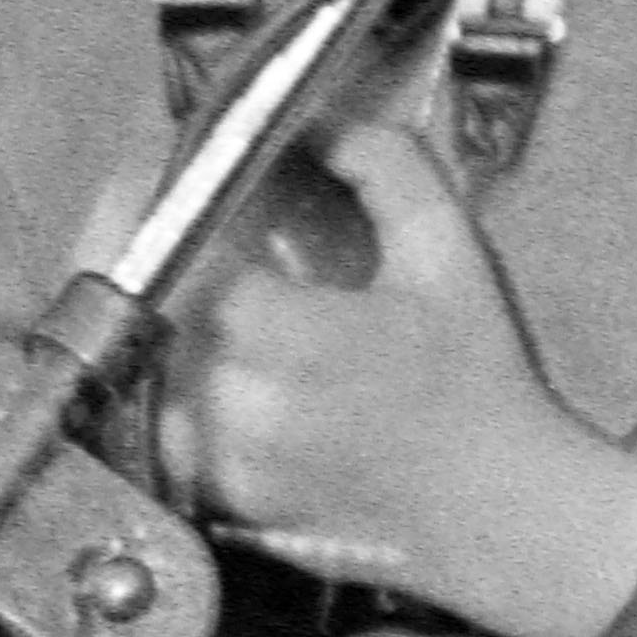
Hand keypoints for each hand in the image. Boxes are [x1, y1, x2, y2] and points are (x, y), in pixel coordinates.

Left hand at [157, 122, 636, 636]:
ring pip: (139, 372)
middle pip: (137, 309)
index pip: (169, 247)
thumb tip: (317, 121)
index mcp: (283, 333)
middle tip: (143, 214)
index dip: (149, 197)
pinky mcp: (224, 504)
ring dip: (145, 323)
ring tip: (163, 284)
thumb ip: (383, 167)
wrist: (504, 515)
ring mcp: (222, 463)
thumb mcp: (447, 253)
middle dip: (131, 250)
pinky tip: (197, 361)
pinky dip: (166, 388)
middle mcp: (235, 404)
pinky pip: (162, 432)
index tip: (155, 168)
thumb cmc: (482, 381)